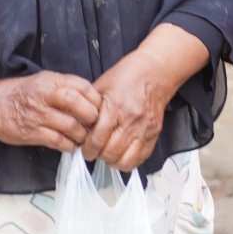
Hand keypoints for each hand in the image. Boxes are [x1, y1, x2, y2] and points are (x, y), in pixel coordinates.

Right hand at [0, 72, 102, 151]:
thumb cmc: (22, 93)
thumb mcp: (43, 80)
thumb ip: (65, 86)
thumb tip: (92, 99)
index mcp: (50, 80)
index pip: (82, 86)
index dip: (95, 98)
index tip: (100, 108)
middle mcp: (45, 96)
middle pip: (78, 105)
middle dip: (92, 117)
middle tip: (95, 124)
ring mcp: (38, 115)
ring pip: (71, 126)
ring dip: (82, 135)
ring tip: (84, 137)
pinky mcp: (32, 133)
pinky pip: (58, 141)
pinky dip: (69, 146)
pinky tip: (71, 145)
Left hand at [81, 47, 172, 172]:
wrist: (155, 72)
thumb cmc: (127, 76)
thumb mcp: (101, 86)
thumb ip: (89, 107)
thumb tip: (77, 126)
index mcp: (114, 106)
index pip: (97, 139)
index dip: (88, 149)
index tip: (85, 149)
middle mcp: (131, 120)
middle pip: (110, 152)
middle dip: (98, 155)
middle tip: (94, 151)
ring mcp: (145, 129)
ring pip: (125, 160)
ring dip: (113, 161)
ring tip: (107, 153)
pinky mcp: (154, 134)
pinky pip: (141, 158)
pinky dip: (128, 161)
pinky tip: (121, 153)